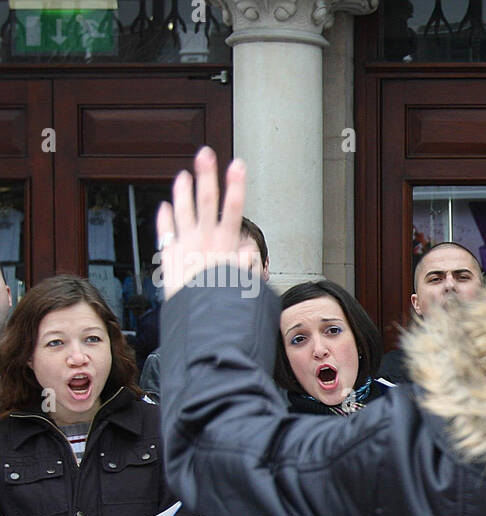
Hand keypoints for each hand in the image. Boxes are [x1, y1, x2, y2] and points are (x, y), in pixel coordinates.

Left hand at [156, 147, 245, 300]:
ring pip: (183, 209)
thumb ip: (246, 265)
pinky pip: (165, 231)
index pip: (233, 209)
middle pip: (206, 200)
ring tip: (183, 174)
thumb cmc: (224, 303)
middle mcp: (204, 239)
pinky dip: (164, 217)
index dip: (235, 185)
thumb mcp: (244, 285)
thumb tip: (247, 249)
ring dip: (183, 189)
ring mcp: (185, 244)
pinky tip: (165, 206)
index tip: (238, 165)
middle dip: (207, 175)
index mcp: (225, 245)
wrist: (198, 318)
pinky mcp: (169, 254)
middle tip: (205, 154)